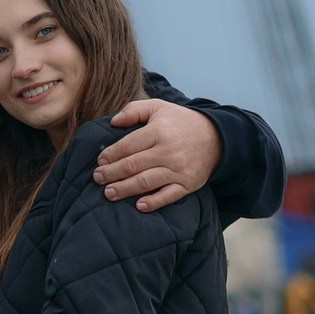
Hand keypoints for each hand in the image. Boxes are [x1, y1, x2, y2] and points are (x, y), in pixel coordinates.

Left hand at [95, 99, 221, 212]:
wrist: (217, 137)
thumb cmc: (180, 122)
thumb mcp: (158, 107)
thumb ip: (134, 110)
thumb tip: (113, 122)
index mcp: (158, 131)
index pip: (127, 146)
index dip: (110, 155)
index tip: (100, 161)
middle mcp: (168, 151)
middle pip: (132, 166)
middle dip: (111, 173)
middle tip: (97, 178)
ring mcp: (179, 170)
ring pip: (146, 182)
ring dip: (124, 189)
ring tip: (108, 193)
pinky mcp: (188, 184)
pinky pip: (169, 196)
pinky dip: (154, 202)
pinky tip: (139, 206)